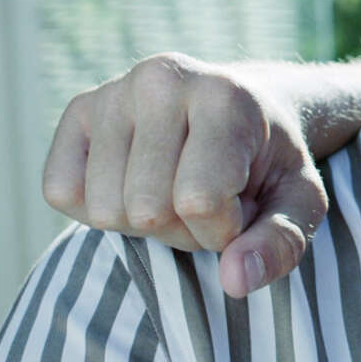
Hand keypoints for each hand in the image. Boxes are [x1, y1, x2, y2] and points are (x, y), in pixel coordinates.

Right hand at [42, 53, 327, 298]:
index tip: (241, 209)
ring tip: (174, 189)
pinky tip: (134, 183)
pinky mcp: (76, 110)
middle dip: (183, 229)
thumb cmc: (269, 162)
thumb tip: (236, 280)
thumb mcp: (299, 201)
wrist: (242, 106)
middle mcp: (160, 81)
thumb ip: (281, 243)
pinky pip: (61, 192)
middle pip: (147, 210)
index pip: (199, 201)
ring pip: (105, 210)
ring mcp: (113, 91)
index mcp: (224, 97)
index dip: (222, 230)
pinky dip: (97, 209)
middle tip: (207, 200)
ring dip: (143, 224)